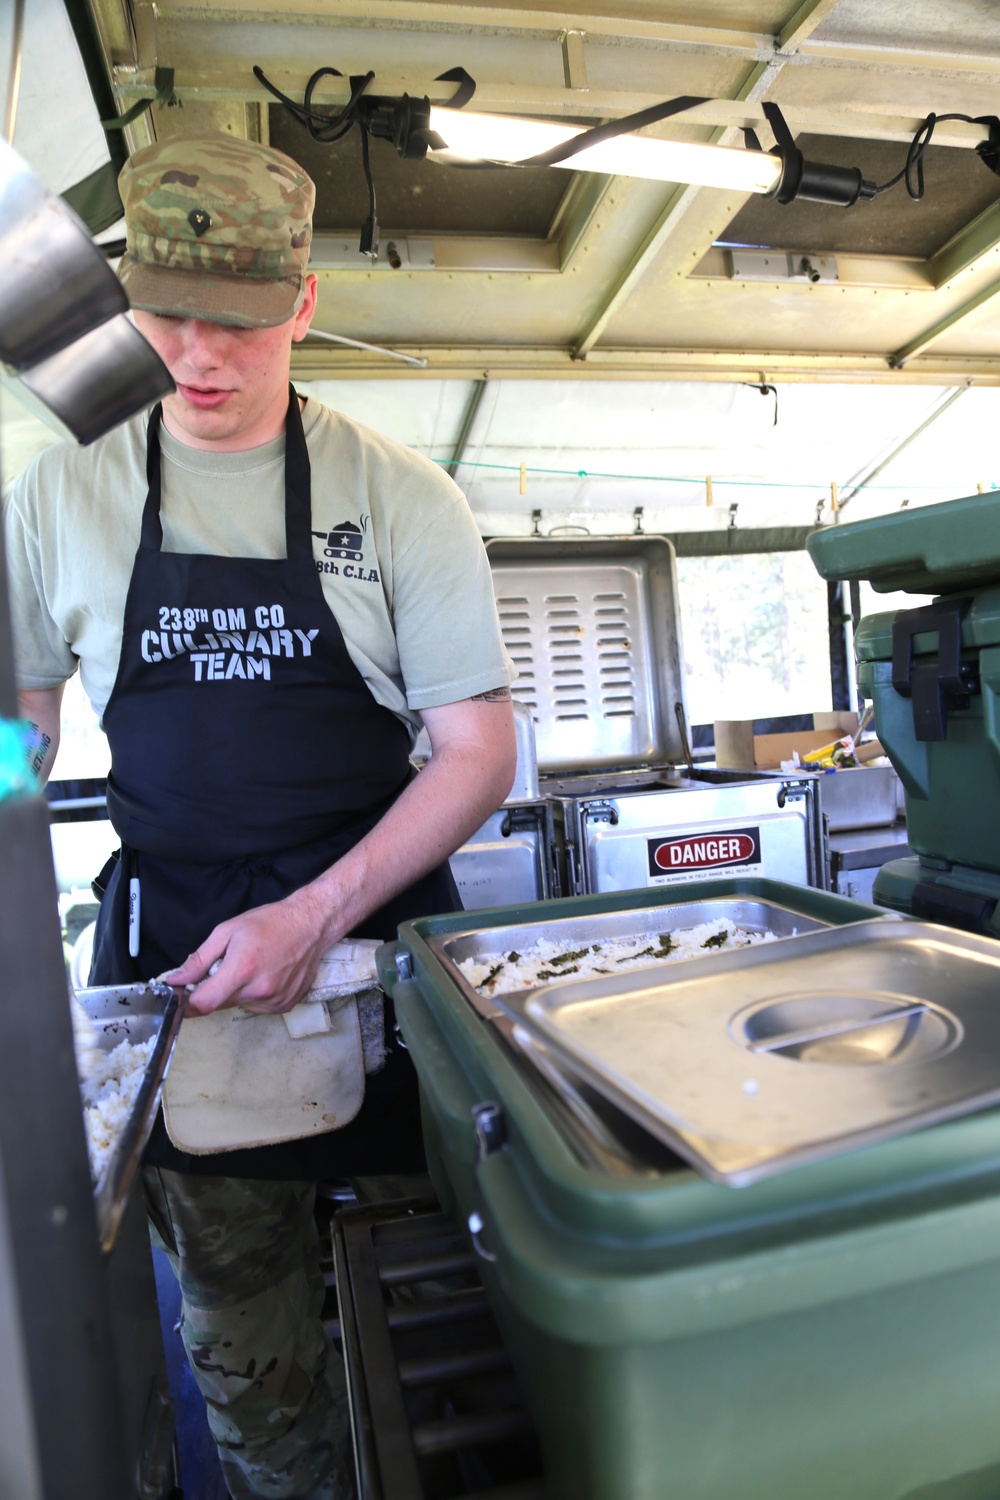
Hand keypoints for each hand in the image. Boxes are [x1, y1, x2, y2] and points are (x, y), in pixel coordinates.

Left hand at [160, 887, 334, 1015]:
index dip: (185, 1005)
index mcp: (241, 969)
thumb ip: (199, 959)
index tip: (179, 1000)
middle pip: (220, 1004)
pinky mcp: (285, 1005)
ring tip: (252, 968)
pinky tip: (266, 975)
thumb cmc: (270, 923)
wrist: (310, 924)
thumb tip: (176, 979)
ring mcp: (274, 1000)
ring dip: (237, 992)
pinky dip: (255, 996)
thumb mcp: (227, 931)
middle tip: (226, 968)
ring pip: (239, 1005)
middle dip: (215, 990)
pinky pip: (258, 1007)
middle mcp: (259, 990)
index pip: (204, 1003)